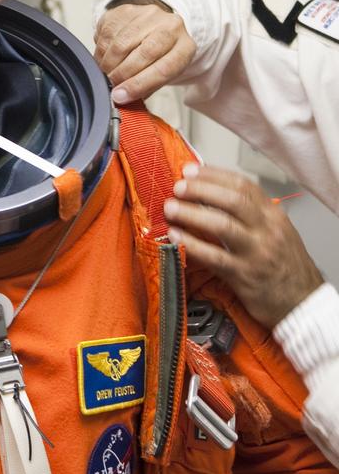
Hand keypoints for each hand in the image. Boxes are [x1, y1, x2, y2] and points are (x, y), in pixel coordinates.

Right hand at [94, 0, 195, 102]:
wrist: (156, 27)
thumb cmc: (160, 56)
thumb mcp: (161, 74)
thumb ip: (146, 87)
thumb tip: (122, 98)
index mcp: (185, 47)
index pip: (164, 69)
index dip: (138, 85)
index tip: (120, 96)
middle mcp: (170, 26)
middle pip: (144, 53)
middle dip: (122, 74)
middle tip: (110, 85)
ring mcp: (148, 14)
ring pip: (121, 43)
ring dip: (108, 63)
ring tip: (105, 73)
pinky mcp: (127, 10)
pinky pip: (107, 33)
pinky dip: (101, 51)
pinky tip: (104, 57)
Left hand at [164, 164, 322, 328]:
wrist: (303, 302)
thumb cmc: (285, 265)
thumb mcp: (277, 231)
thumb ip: (251, 213)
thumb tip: (211, 193)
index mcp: (273, 215)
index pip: (243, 185)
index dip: (213, 175)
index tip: (190, 170)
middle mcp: (267, 230)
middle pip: (232, 200)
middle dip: (201, 190)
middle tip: (178, 187)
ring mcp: (257, 253)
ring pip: (222, 225)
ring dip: (192, 214)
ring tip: (171, 208)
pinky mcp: (245, 276)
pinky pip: (215, 257)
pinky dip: (192, 245)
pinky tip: (176, 237)